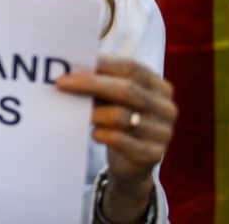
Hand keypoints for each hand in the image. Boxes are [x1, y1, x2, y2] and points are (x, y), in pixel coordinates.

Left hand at [57, 55, 175, 217]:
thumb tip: (72, 68)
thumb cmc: (119, 121)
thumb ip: (102, 82)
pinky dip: (101, 134)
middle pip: (127, 89)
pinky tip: (94, 133)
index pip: (132, 68)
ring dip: (94, 113)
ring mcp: (163, 132)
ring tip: (80, 115)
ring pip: (121, 115)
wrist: (132, 164)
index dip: (102, 64)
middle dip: (90, 84)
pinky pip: (120, 140)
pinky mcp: (153, 154)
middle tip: (61, 84)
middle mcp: (166, 108)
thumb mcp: (114, 99)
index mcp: (160, 87)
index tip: (73, 64)